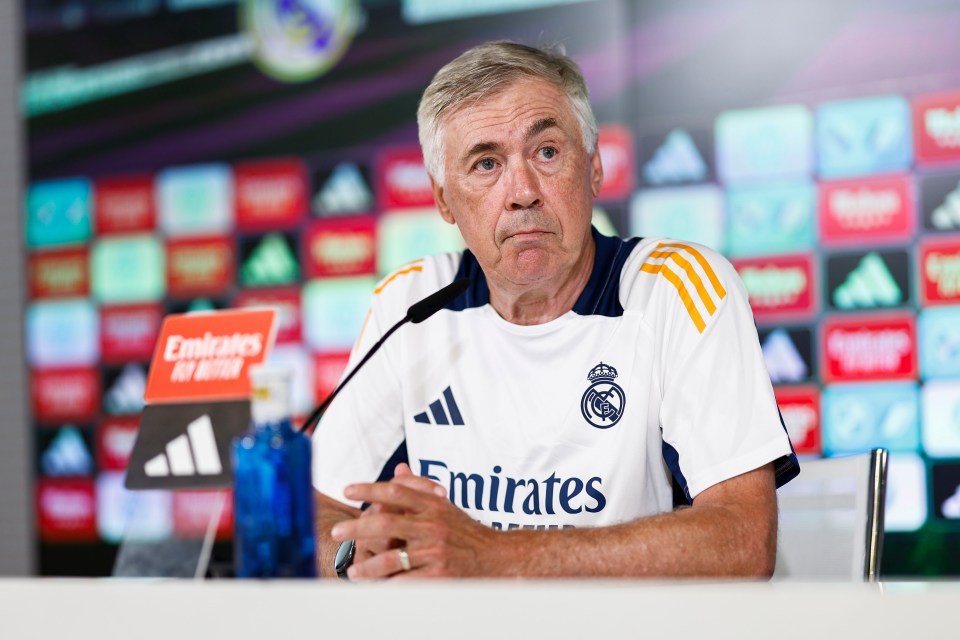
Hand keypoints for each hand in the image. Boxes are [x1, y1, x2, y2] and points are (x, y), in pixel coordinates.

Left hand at [331, 465, 500, 578]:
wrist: (498, 557)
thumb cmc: (466, 532)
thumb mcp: (445, 506)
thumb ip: (420, 489)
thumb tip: (398, 469)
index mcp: (433, 505)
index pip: (396, 490)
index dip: (369, 488)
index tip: (348, 489)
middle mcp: (433, 525)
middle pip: (385, 522)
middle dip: (356, 528)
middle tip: (337, 533)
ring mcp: (436, 551)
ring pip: (391, 558)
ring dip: (367, 565)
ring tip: (353, 571)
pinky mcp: (440, 575)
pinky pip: (406, 582)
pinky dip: (388, 586)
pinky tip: (376, 588)